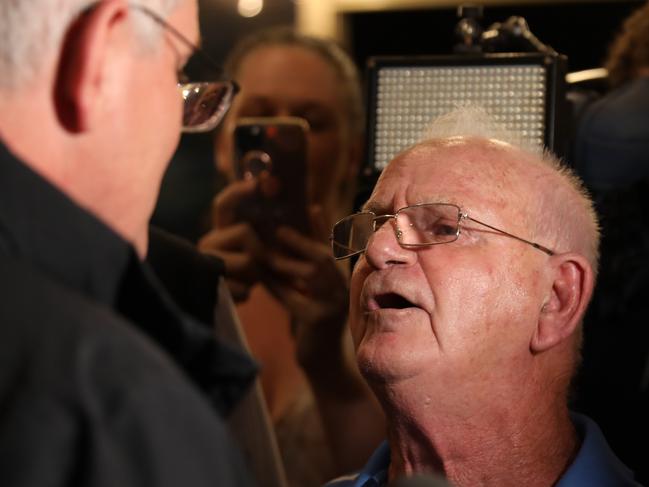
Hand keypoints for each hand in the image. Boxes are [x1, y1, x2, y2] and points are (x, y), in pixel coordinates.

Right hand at [197, 179, 264, 301]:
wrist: (218, 306)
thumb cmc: (246, 275)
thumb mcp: (253, 250)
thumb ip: (262, 227)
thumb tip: (273, 188)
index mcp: (219, 231)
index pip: (224, 204)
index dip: (239, 190)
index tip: (257, 182)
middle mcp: (207, 243)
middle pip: (245, 232)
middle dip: (261, 249)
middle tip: (261, 265)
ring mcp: (206, 265)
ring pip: (248, 261)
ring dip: (256, 275)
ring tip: (247, 280)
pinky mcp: (209, 288)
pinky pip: (243, 289)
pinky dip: (247, 293)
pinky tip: (239, 294)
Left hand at [261, 205, 349, 372]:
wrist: (324, 365)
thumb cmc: (314, 327)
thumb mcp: (313, 296)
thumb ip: (306, 275)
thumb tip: (284, 248)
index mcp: (343, 282)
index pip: (334, 249)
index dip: (324, 227)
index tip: (313, 206)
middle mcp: (343, 291)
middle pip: (323, 258)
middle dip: (300, 241)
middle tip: (278, 230)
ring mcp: (333, 306)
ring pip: (310, 275)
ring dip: (284, 263)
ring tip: (263, 252)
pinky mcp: (318, 321)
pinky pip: (294, 298)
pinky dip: (276, 287)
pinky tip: (261, 280)